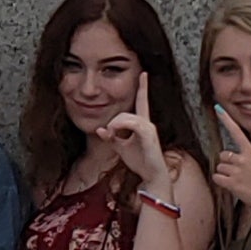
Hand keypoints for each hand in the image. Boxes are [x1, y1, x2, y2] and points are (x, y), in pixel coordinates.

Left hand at [105, 72, 170, 195]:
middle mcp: (147, 123)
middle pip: (125, 112)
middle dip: (113, 122)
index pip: (142, 101)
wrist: (151, 176)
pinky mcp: (148, 135)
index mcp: (142, 124)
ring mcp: (149, 128)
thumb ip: (111, 137)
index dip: (143, 87)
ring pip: (126, 117)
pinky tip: (114, 134)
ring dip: (114, 125)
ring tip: (110, 135)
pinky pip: (132, 123)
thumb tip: (99, 129)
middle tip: (107, 134)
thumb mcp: (121, 148)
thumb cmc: (139, 161)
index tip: (143, 73)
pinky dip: (120, 126)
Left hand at [211, 108, 250, 210]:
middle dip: (226, 163)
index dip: (226, 120)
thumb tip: (229, 157)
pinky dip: (221, 182)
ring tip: (237, 180)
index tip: (218, 108)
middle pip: (223, 155)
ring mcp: (237, 171)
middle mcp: (243, 160)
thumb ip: (245, 158)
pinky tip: (230, 185)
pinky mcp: (232, 183)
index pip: (236, 132)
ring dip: (224, 174)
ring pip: (219, 167)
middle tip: (237, 172)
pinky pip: (217, 178)